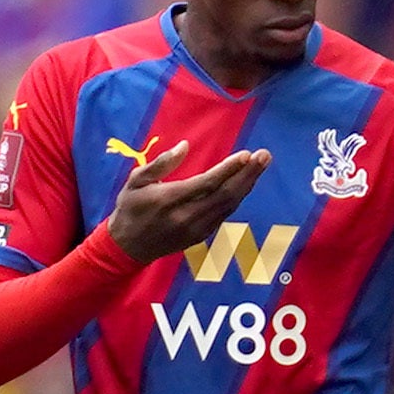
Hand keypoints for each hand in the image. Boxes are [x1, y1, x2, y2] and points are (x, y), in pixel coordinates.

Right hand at [100, 140, 272, 264]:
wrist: (128, 247)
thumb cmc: (130, 208)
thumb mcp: (136, 181)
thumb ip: (161, 163)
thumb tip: (185, 146)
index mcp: (168, 201)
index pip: (205, 184)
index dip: (228, 170)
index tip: (246, 155)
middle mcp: (186, 217)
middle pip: (225, 195)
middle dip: (247, 175)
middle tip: (264, 155)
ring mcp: (196, 229)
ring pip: (229, 205)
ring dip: (247, 184)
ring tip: (261, 163)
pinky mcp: (201, 235)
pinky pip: (225, 213)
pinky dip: (238, 196)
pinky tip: (247, 181)